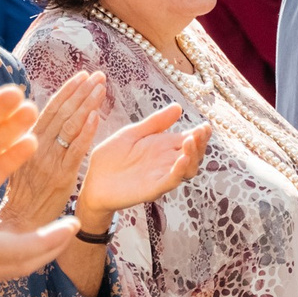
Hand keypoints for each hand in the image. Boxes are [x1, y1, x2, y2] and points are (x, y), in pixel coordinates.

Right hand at [0, 73, 106, 230]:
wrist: (19, 223)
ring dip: (87, 104)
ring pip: (70, 126)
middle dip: (80, 91)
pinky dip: (86, 132)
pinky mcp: (61, 177)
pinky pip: (76, 150)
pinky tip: (97, 116)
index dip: (67, 91)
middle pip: (61, 112)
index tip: (82, 75)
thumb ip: (32, 137)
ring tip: (101, 87)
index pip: (49, 108)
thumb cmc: (22, 192)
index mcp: (26, 139)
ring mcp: (49, 161)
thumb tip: (43, 113)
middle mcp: (36, 146)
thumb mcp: (19, 159)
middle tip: (97, 74)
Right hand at [0, 141, 75, 294]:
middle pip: (21, 266)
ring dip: (30, 255)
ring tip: (47, 237)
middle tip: (68, 230)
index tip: (71, 223)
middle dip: (48, 248)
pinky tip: (10, 246)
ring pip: (6, 272)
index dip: (50, 238)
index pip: (21, 249)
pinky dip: (9, 259)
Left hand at [78, 106, 209, 224]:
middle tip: (200, 132)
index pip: (189, 140)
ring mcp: (161, 175)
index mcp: (163, 147)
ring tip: (190, 142)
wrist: (93, 181)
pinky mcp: (152, 189)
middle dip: (200, 143)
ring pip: (187, 169)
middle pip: (193, 154)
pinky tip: (182, 160)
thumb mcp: (132, 134)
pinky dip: (179, 171)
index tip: (204, 125)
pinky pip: (171, 181)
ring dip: (193, 156)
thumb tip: (178, 107)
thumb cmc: (110, 158)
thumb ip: (154, 123)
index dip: (200, 134)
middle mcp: (166, 162)